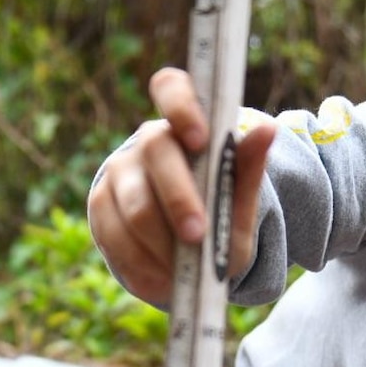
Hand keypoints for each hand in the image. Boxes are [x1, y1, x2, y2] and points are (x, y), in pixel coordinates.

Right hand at [86, 66, 277, 305]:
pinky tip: (163, 278)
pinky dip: (143, 265)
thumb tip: (266, 130)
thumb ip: (249, 168)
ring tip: (185, 268)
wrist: (189, 248)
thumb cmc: (219, 212)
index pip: (172, 88)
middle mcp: (146, 142)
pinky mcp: (99, 209)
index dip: (182, 107)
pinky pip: (115, 238)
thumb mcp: (240, 197)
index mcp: (184, 122)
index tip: (200, 139)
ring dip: (163, 243)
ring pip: (134, 206)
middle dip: (178, 198)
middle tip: (199, 235)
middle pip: (156, 154)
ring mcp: (117, 174)